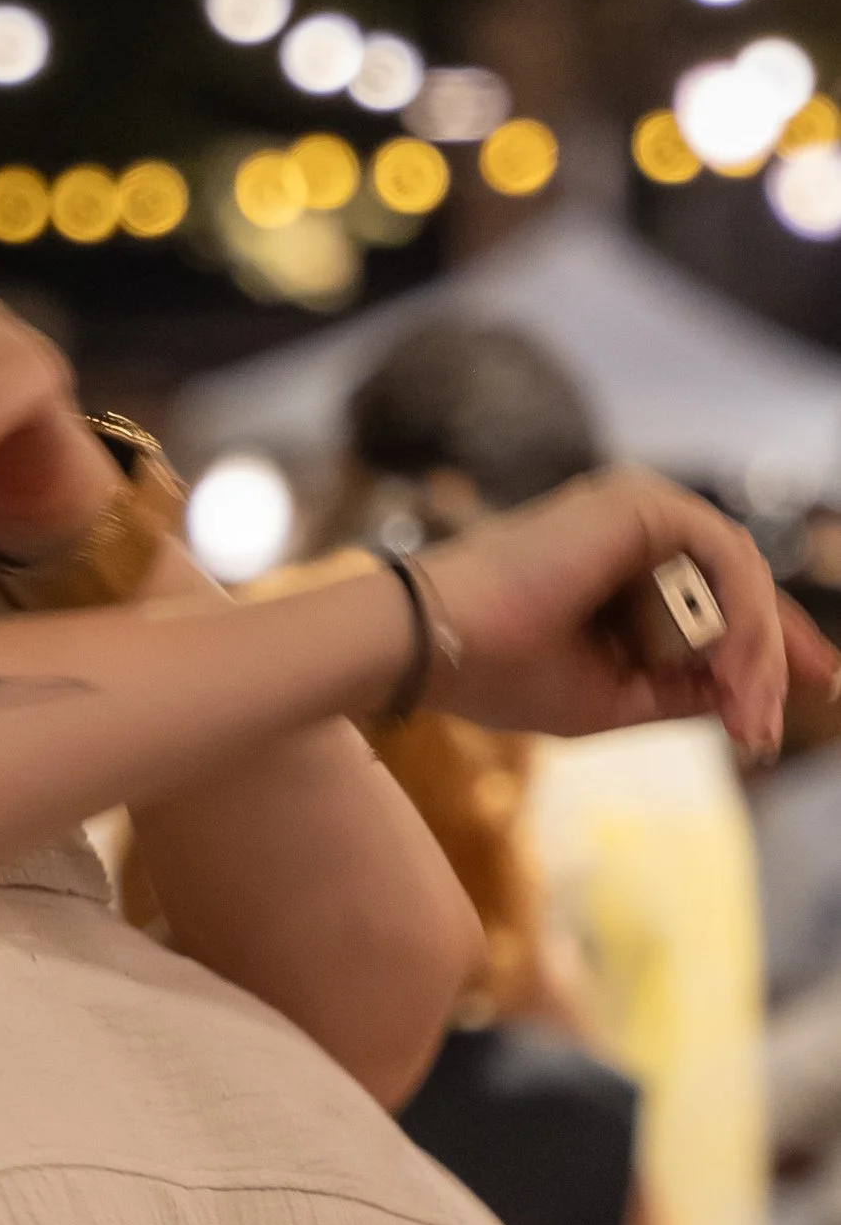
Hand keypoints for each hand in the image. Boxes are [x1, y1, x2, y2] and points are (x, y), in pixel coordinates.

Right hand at [420, 471, 830, 762]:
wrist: (438, 647)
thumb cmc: (501, 674)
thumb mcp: (614, 698)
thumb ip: (681, 692)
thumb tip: (744, 699)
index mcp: (620, 568)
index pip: (716, 602)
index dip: (762, 652)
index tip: (779, 710)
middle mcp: (635, 531)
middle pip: (738, 586)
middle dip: (776, 653)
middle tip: (784, 718)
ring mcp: (641, 510)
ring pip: (738, 577)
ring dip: (759, 650)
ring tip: (752, 714)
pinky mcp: (644, 506)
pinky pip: (726, 560)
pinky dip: (744, 619)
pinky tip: (739, 672)